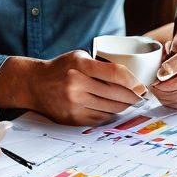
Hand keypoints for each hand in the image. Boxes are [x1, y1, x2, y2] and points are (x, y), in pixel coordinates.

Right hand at [28, 50, 146, 125]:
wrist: (34, 84)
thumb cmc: (61, 68)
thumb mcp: (79, 57)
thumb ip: (102, 66)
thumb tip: (132, 80)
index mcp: (80, 66)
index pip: (116, 74)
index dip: (133, 81)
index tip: (142, 87)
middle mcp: (77, 85)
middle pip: (117, 95)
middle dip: (133, 97)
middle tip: (141, 97)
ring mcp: (75, 104)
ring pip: (111, 109)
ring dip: (123, 107)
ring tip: (128, 102)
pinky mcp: (73, 118)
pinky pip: (101, 119)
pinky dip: (109, 114)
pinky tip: (111, 108)